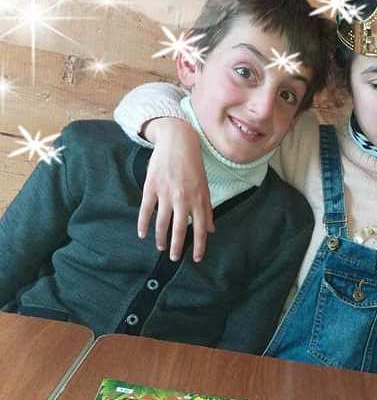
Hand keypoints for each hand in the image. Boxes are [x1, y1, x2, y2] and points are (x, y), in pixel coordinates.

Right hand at [138, 117, 213, 261]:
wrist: (178, 141)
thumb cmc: (193, 165)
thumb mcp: (204, 186)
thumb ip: (207, 209)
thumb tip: (211, 230)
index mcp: (198, 198)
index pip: (200, 227)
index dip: (198, 245)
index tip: (196, 258)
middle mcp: (183, 198)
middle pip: (179, 229)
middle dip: (177, 246)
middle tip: (174, 258)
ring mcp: (166, 193)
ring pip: (162, 222)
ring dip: (160, 238)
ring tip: (160, 247)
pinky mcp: (151, 187)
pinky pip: (146, 210)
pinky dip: (143, 224)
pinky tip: (143, 234)